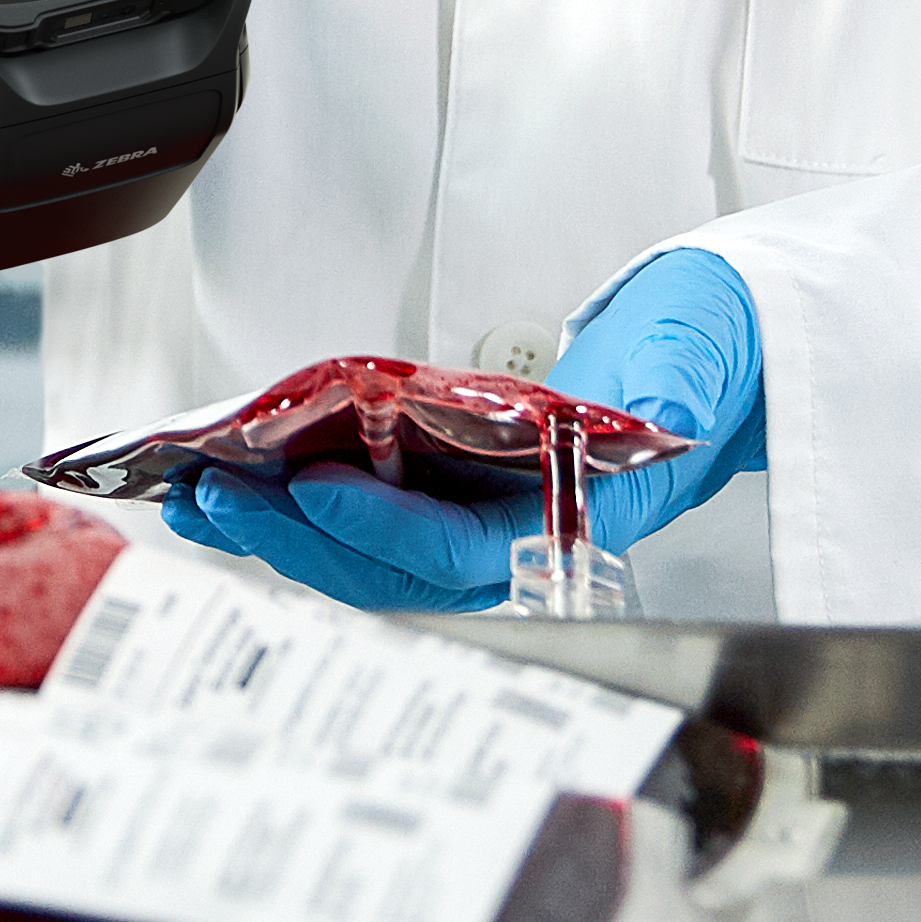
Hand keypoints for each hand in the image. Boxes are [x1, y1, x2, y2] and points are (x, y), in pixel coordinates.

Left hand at [169, 251, 767, 611]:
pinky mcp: (453, 488)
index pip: (461, 549)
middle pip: (391, 569)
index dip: (384, 528)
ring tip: (198, 499)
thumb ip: (677, 386)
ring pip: (365, 554)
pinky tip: (240, 491)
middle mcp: (520, 529)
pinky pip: (365, 519)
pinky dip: (297, 508)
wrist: (723, 353)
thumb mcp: (700, 354)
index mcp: (579, 513)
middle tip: (214, 499)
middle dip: (295, 540)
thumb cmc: (713, 352)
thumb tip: (657, 409)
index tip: (314, 488)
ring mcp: (482, 513)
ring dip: (279, 532)